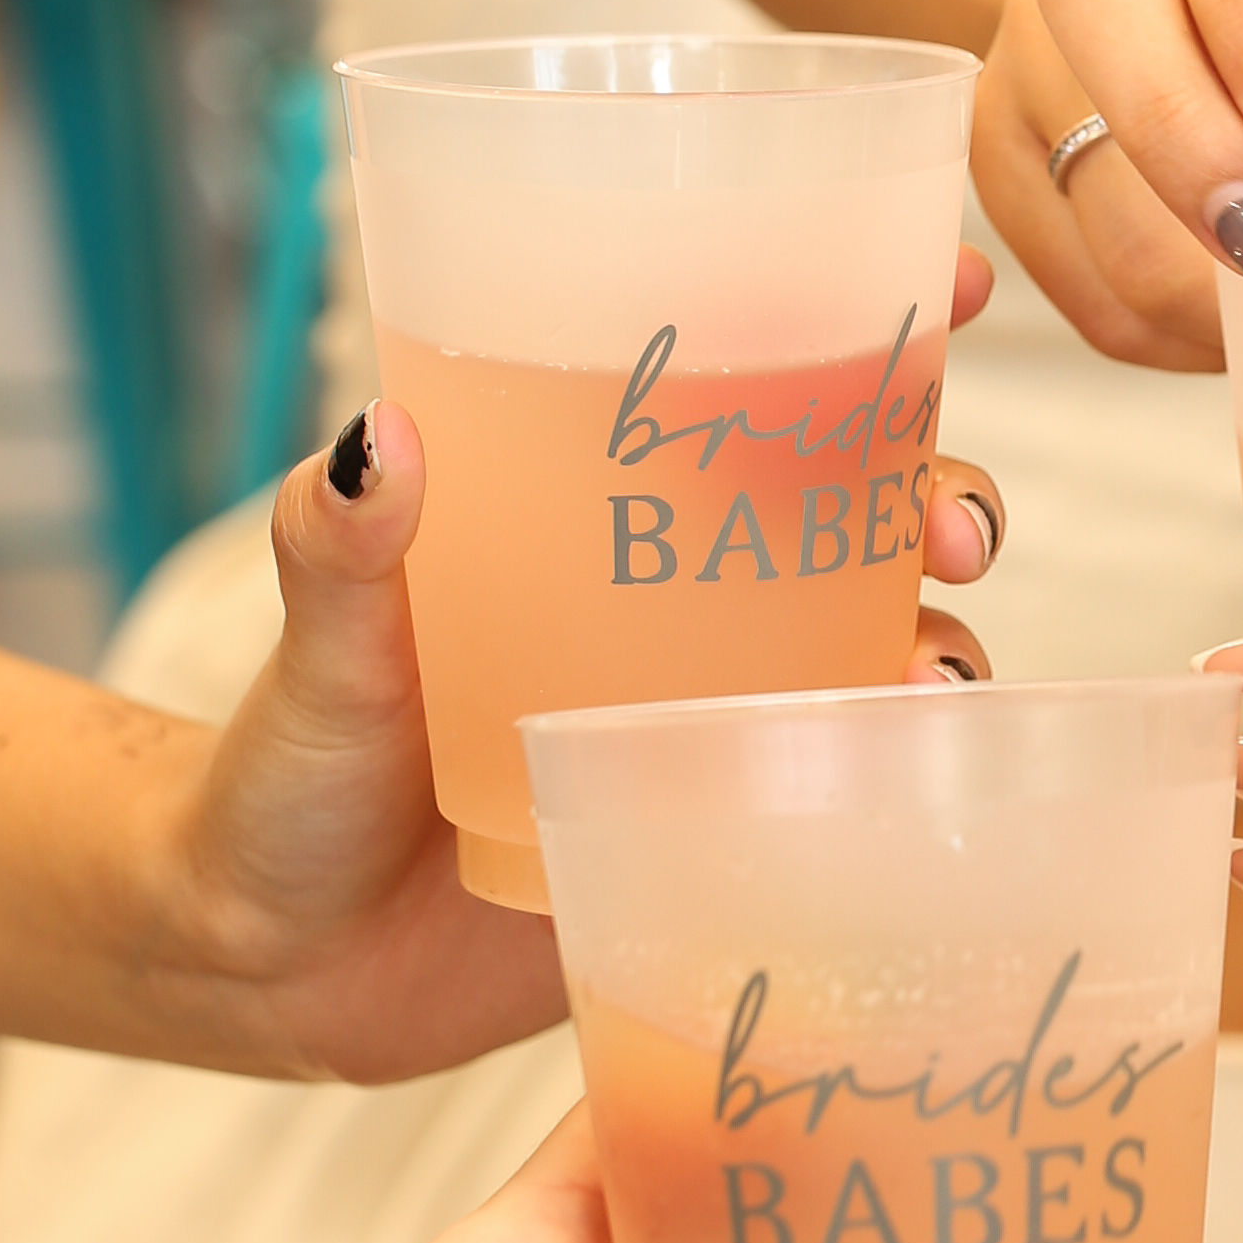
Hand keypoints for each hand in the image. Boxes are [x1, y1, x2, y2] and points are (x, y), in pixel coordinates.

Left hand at [170, 342, 1005, 1075]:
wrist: (278, 965)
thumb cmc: (287, 772)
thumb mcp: (316, 650)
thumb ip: (335, 548)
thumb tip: (381, 436)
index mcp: (599, 509)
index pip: (751, 378)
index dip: (874, 315)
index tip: (964, 277)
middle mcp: (679, 597)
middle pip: (857, 507)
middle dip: (943, 489)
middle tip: (953, 524)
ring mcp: (706, 712)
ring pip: (874, 641)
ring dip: (938, 634)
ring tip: (930, 669)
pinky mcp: (712, 829)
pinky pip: (836, 788)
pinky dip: (895, 769)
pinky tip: (909, 776)